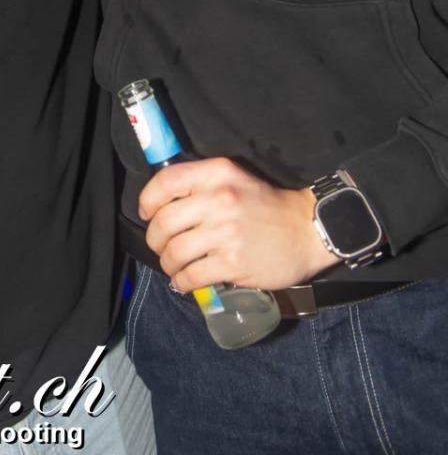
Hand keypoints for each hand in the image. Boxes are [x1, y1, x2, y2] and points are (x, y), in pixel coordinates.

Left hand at [139, 156, 338, 290]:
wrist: (307, 230)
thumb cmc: (265, 204)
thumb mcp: (234, 178)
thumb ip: (201, 183)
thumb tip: (162, 202)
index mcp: (217, 173)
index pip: (166, 181)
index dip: (148, 199)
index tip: (147, 213)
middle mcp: (219, 199)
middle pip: (164, 221)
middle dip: (154, 238)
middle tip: (160, 245)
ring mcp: (226, 232)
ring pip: (174, 252)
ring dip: (167, 263)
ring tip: (173, 266)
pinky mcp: (233, 263)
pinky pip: (191, 276)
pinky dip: (181, 282)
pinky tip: (185, 281)